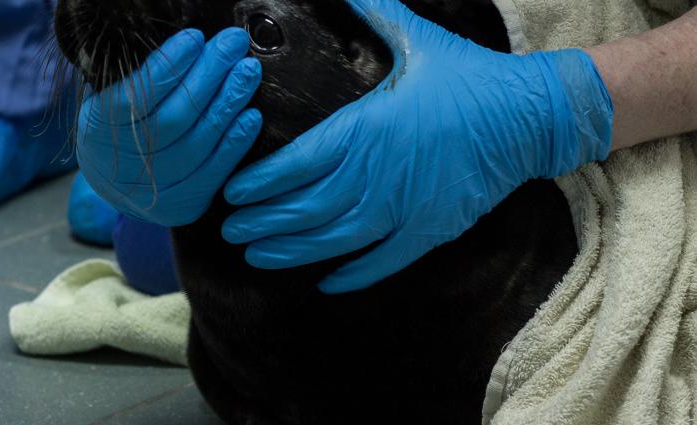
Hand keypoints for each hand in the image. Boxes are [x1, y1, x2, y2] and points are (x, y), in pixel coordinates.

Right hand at [76, 28, 262, 226]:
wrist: (116, 184)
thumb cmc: (119, 126)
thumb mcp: (108, 97)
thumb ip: (136, 77)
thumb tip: (184, 44)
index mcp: (97, 131)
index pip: (135, 97)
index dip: (168, 67)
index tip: (195, 38)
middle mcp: (123, 165)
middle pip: (174, 118)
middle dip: (209, 75)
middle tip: (234, 44)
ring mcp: (154, 190)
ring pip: (199, 142)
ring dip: (229, 103)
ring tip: (248, 71)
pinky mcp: (183, 205)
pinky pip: (216, 171)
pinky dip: (236, 142)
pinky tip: (251, 115)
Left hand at [221, 0, 612, 293]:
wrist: (530, 115)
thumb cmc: (471, 77)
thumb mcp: (418, 40)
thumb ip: (375, 13)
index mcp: (368, 127)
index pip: (298, 162)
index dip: (260, 182)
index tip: (232, 192)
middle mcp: (378, 173)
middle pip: (306, 207)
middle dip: (263, 222)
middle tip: (230, 230)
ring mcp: (404, 207)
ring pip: (335, 239)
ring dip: (293, 251)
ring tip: (258, 256)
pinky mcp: (430, 229)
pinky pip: (384, 261)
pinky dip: (355, 276)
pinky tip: (327, 284)